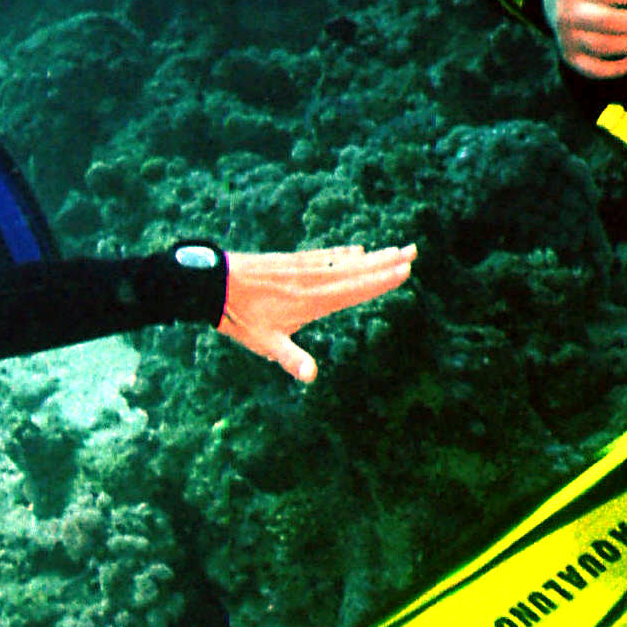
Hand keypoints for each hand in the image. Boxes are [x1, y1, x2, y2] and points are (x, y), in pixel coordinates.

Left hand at [215, 244, 416, 383]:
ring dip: (370, 257)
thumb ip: (291, 358)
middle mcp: (311, 280)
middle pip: (355, 271)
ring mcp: (301, 269)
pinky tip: (355, 251)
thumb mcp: (264, 343)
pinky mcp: (289, 262)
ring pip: (342, 261)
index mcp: (312, 300)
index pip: (354, 290)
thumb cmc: (239, 316)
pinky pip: (323, 257)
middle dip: (385, 263)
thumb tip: (311, 377)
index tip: (405, 270)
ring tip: (394, 249)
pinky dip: (341, 254)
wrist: (212, 282)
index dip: (380, 280)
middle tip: (414, 252)